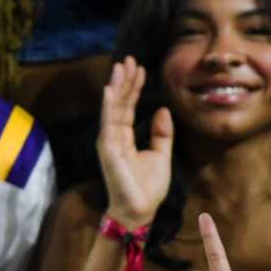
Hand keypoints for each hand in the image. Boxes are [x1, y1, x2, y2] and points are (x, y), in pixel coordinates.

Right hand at [96, 56, 173, 227]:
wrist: (140, 210)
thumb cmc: (148, 187)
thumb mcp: (161, 155)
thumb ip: (161, 133)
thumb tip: (161, 109)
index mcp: (125, 137)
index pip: (129, 107)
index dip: (135, 87)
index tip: (140, 68)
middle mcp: (114, 136)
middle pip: (120, 103)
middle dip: (125, 81)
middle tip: (130, 59)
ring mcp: (109, 141)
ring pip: (113, 108)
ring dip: (117, 86)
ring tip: (121, 66)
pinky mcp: (108, 148)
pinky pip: (108, 122)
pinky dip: (109, 105)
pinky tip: (111, 89)